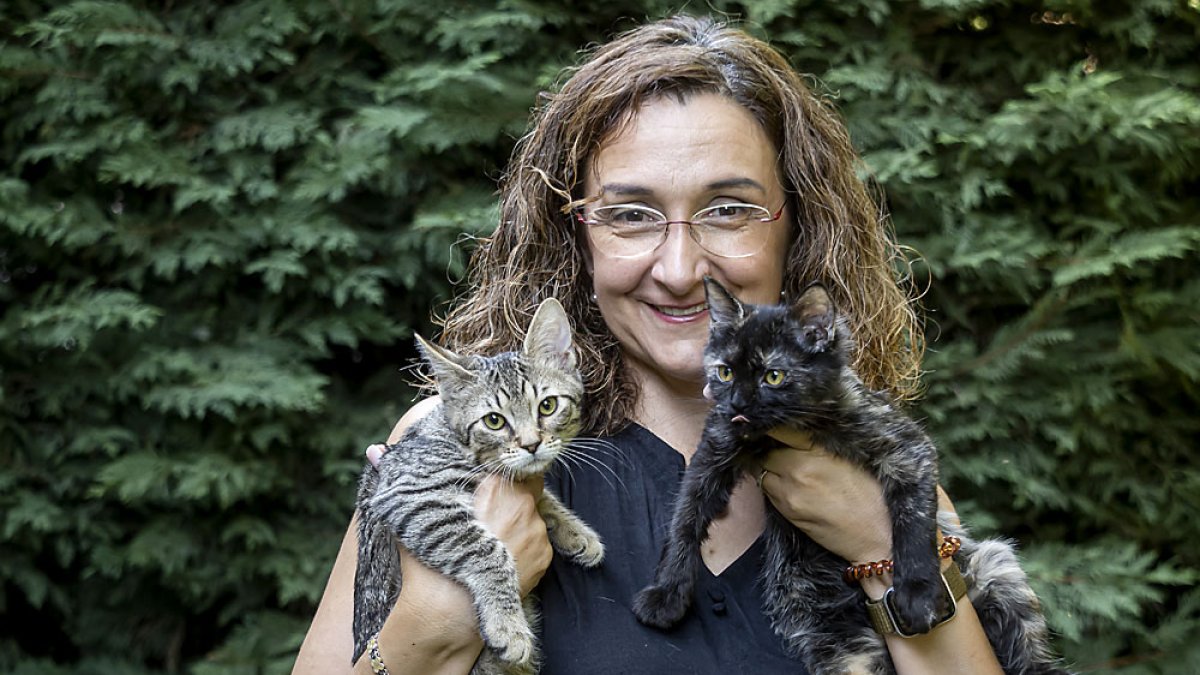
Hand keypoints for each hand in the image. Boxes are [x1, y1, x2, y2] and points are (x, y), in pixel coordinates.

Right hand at [368, 443, 553, 597]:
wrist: (449, 614)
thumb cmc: (430, 564)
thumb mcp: (413, 517)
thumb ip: (399, 479)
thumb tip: (372, 451)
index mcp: (493, 487)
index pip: (510, 465)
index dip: (502, 472)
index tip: (491, 481)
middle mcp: (521, 505)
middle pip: (526, 488)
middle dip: (512, 496)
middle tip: (490, 514)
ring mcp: (535, 531)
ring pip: (532, 515)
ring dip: (518, 522)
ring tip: (491, 541)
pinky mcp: (543, 555)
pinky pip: (538, 541)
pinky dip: (524, 546)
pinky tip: (500, 558)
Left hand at [756, 427, 892, 562]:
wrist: (871, 537)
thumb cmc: (869, 497)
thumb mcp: (852, 461)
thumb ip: (821, 447)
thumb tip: (798, 434)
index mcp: (818, 451)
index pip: (781, 431)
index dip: (774, 429)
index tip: (772, 428)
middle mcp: (799, 468)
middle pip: (768, 452)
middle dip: (772, 452)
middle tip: (782, 454)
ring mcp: (789, 491)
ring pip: (763, 472)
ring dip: (770, 470)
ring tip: (785, 473)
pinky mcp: (785, 510)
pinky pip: (768, 491)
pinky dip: (773, 487)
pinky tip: (789, 489)